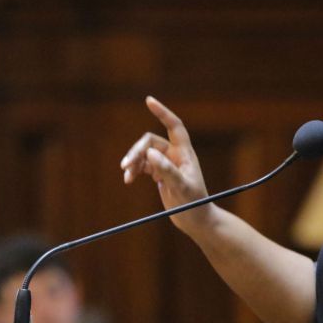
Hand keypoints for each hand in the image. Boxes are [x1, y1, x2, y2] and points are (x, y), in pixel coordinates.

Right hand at [120, 96, 211, 232]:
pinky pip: (143, 166)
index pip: (174, 126)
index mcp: (185, 153)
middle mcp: (176, 155)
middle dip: (137, 151)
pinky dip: (135, 171)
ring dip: (134, 162)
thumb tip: (150, 153)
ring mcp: (167, 164)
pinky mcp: (160, 175)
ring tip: (127, 176)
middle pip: (151, 142)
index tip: (149, 100)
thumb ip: (167, 170)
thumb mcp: (181, 187)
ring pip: (144, 154)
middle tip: (126, 166)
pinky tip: (129, 180)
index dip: (162, 112)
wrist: (197, 221)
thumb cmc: (195, 204)